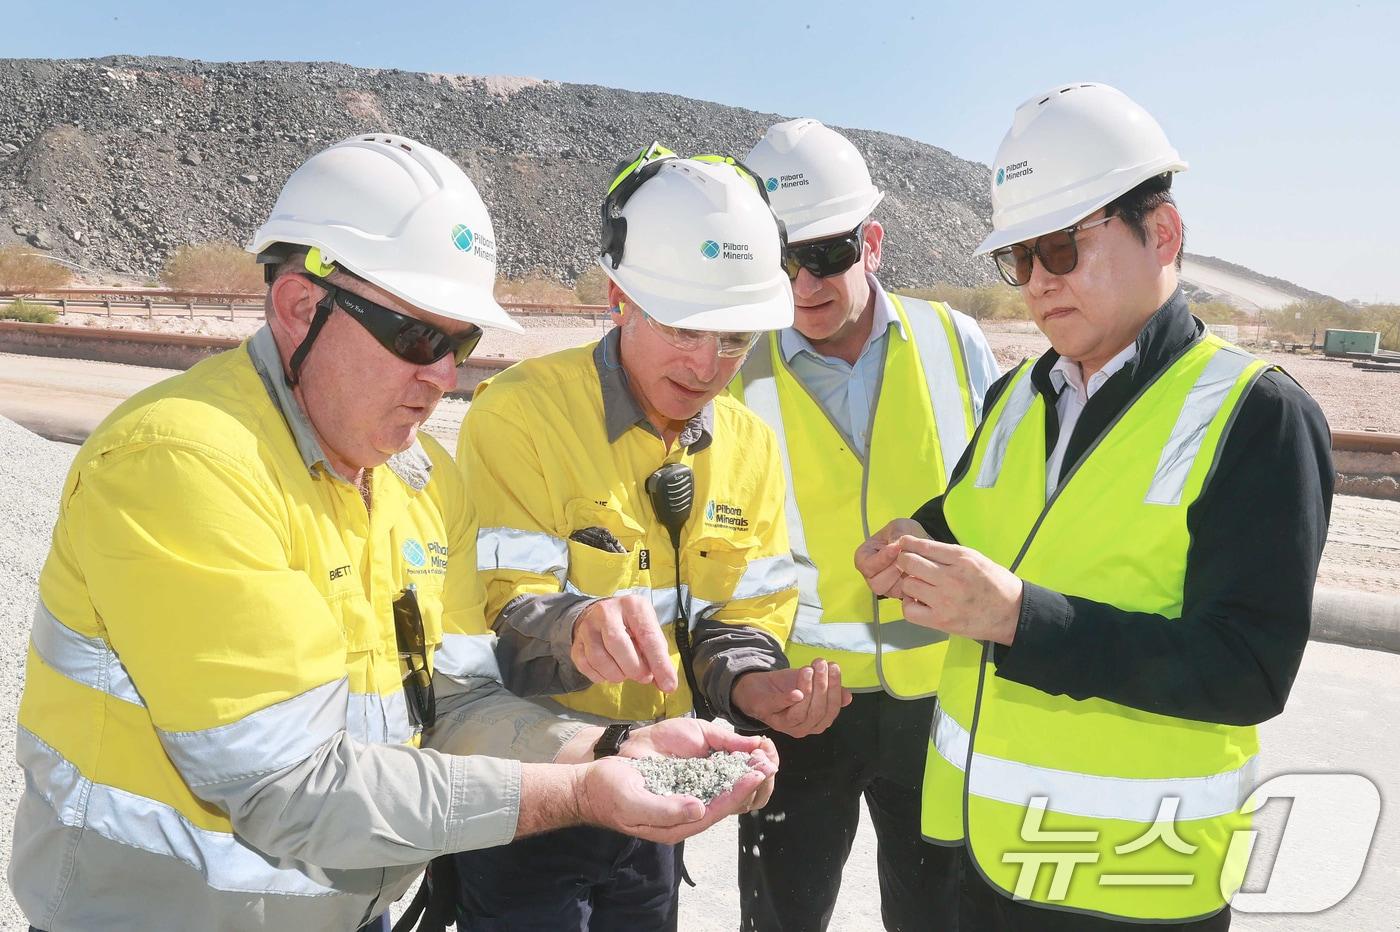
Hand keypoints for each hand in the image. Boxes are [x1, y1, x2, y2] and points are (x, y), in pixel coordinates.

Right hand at [571, 595, 678, 691]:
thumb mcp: (648, 630)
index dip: (659, 663)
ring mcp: (587, 626)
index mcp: (632, 605)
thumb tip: (666, 684)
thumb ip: (658, 655)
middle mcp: (606, 612)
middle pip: (618, 645)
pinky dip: (601, 676)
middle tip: (644, 677)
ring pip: (599, 658)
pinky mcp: (576, 642)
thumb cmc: (631, 625)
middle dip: (634, 668)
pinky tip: (610, 672)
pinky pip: (586, 666)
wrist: (600, 615)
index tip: (668, 685)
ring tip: (626, 672)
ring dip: (617, 674)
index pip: (647, 636)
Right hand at [574, 723, 778, 843]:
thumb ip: (664, 810)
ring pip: (718, 794)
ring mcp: (680, 805)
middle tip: (768, 764)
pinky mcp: (676, 791)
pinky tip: (736, 759)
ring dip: (739, 778)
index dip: (737, 792)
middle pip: (723, 804)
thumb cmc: (608, 793)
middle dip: (746, 786)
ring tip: (760, 760)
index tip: (756, 774)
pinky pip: (707, 784)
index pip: (715, 810)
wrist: (588, 787)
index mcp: (674, 825)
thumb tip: (698, 809)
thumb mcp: (632, 801)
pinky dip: (723, 772)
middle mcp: (682, 818)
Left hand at [731, 661, 851, 737]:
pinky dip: (788, 701)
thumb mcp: (812, 687)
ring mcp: (782, 723)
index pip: (831, 710)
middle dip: (822, 687)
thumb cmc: (787, 688)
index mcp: (815, 723)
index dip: (835, 689)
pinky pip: (779, 709)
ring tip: (808, 669)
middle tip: (821, 664)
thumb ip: (829, 691)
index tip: (834, 667)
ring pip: (801, 714)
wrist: (757, 687)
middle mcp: (801, 728)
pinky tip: (796, 692)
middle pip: (817, 712)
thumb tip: (848, 696)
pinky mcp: (765, 713)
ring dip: (807, 690)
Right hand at [855, 519, 929, 598]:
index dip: (882, 559)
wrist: (920, 543)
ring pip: (892, 591)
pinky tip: (921, 574)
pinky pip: (906, 595)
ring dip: (905, 578)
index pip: (866, 565)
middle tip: (906, 559)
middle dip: (894, 571)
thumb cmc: (904, 532)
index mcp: (864, 557)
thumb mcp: (899, 526)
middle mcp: (872, 575)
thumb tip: (896, 548)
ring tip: (915, 565)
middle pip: (877, 584)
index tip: (896, 548)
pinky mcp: (901, 593)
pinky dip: (915, 585)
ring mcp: (886, 586)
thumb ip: (895, 536)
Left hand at [894, 536, 1022, 644]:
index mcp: (962, 559)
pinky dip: (910, 604)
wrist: (1012, 613)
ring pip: (907, 584)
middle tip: (910, 565)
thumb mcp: (976, 558)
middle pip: (910, 562)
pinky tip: (919, 601)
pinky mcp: (941, 621)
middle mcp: (952, 578)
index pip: (924, 545)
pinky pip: (909, 610)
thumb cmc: (995, 583)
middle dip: (905, 561)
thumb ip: (948, 554)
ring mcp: (945, 601)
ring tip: (919, 585)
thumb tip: (918, 548)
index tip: (904, 544)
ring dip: (909, 583)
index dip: (908, 544)